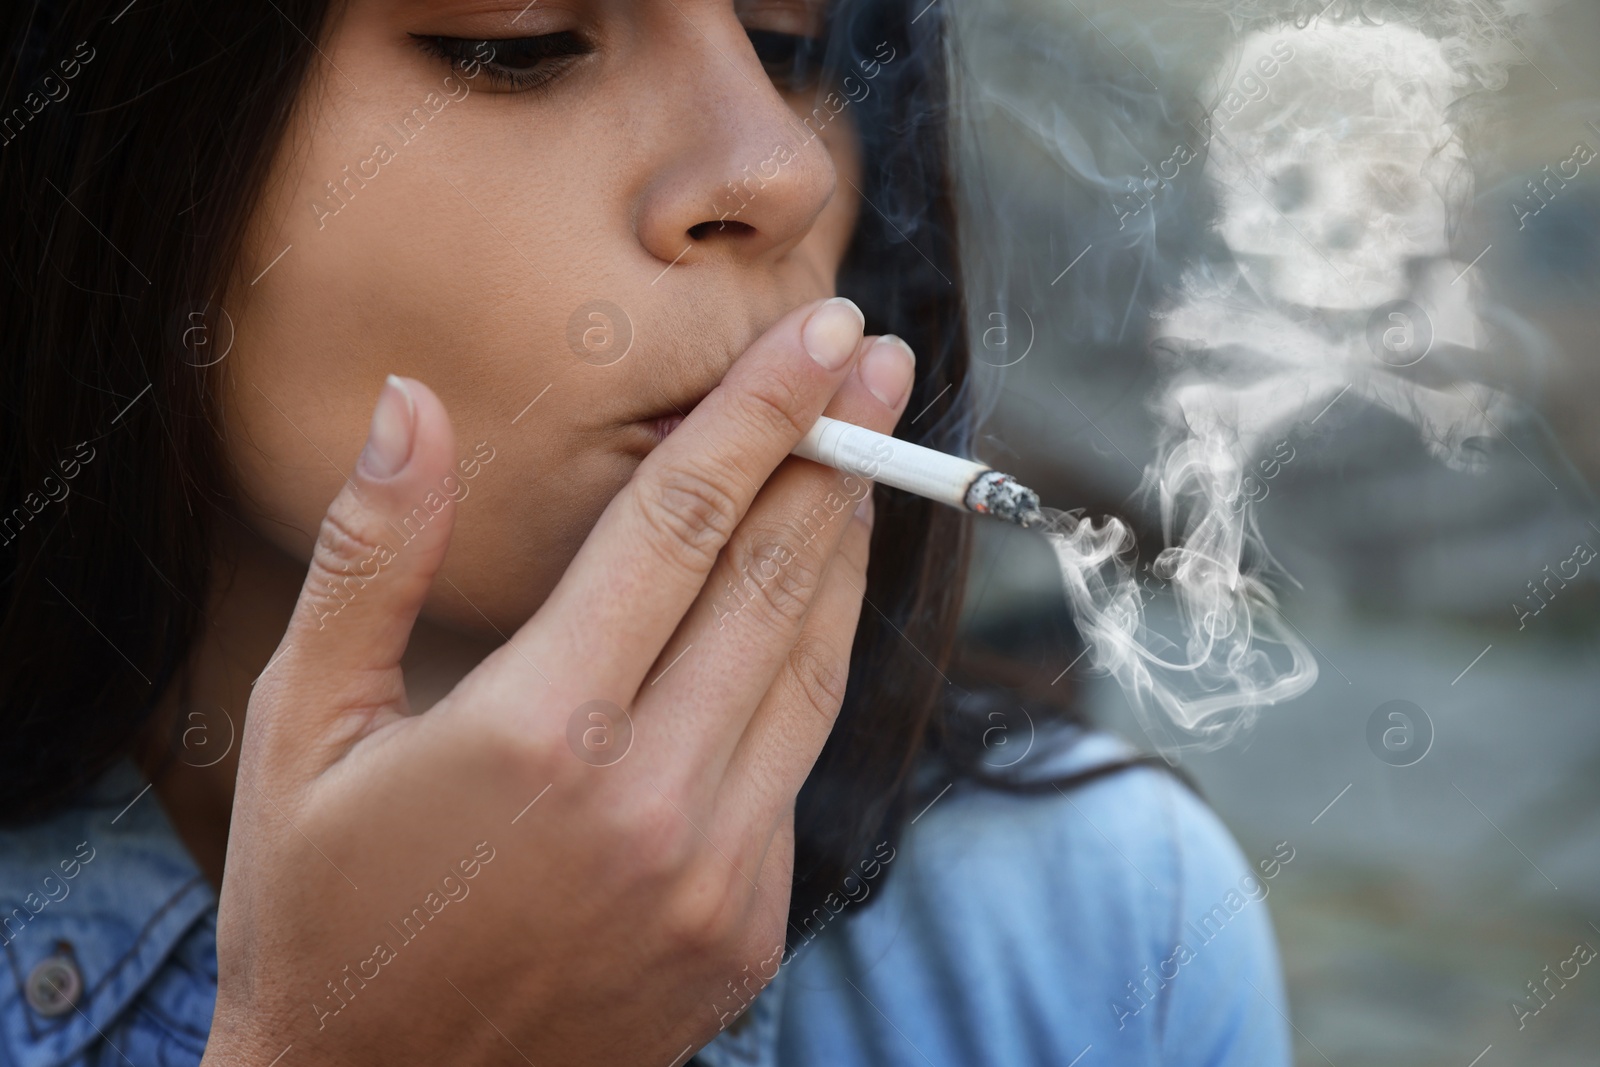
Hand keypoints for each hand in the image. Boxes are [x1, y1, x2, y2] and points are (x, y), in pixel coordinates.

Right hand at [201, 297, 917, 1065]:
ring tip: (863, 461)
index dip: (762, 410)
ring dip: (844, 552)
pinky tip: (805, 611)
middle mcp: (654, 797)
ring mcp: (717, 872)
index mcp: (542, 729)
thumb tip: (410, 408)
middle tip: (879, 365)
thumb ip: (369, 560)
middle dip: (835, 453)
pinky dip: (810, 668)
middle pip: (778, 580)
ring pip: (814, 668)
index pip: (684, 521)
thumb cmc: (319, 907)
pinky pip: (799, 762)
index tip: (825, 331)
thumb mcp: (302, 728)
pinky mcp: (747, 926)